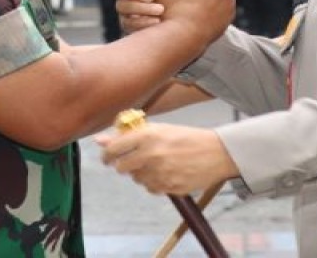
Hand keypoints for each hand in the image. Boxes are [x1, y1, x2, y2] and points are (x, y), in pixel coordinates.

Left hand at [96, 122, 238, 194]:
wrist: (216, 152)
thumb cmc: (186, 137)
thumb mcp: (158, 129)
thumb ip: (128, 135)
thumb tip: (100, 140)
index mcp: (147, 135)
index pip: (113, 149)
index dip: (107, 155)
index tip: (107, 157)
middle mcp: (151, 154)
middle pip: (121, 167)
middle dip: (123, 165)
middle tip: (132, 161)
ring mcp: (160, 172)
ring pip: (136, 179)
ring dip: (141, 173)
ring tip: (157, 163)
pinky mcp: (168, 187)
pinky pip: (150, 188)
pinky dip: (154, 182)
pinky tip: (166, 172)